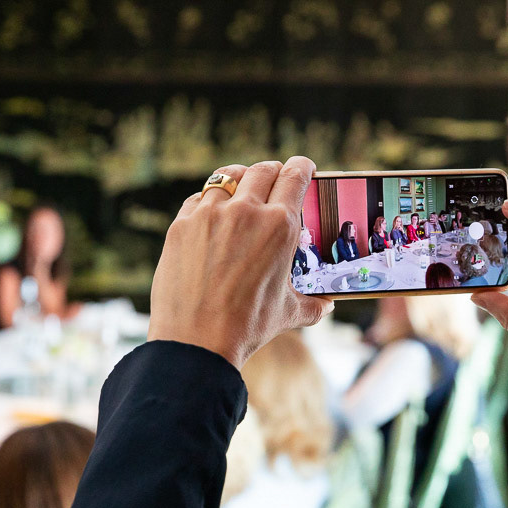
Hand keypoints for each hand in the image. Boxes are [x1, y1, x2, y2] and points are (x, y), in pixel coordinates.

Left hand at [147, 158, 334, 368]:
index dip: (301, 166)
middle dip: (272, 170)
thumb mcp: (289, 313)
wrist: (196, 342)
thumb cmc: (247, 327)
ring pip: (227, 177)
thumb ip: (313, 304)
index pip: (295, 176)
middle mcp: (246, 211)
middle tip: (274, 176)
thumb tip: (327, 306)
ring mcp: (209, 215)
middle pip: (262, 169)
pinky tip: (210, 210)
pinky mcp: (180, 225)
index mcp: (280, 226)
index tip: (302, 166)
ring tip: (240, 184)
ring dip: (238, 178)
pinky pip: (198, 199)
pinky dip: (208, 200)